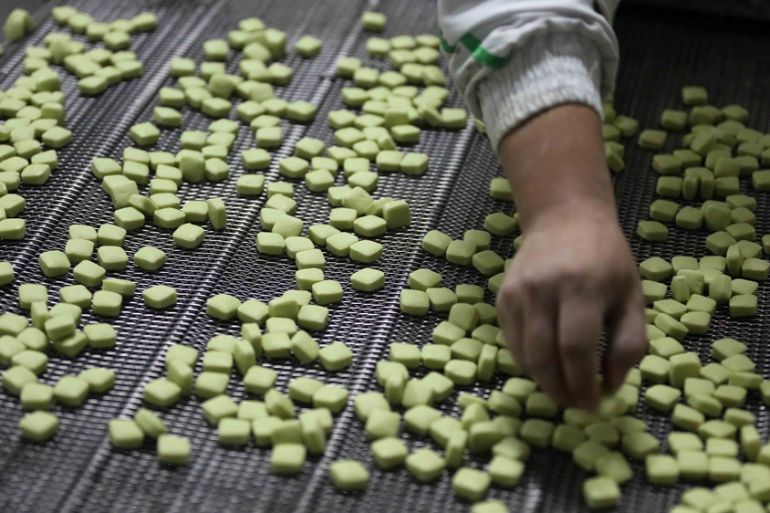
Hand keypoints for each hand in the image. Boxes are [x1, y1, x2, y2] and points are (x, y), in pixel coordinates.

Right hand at [497, 202, 645, 408]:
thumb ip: (629, 344)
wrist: (564, 219)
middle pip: (544, 357)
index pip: (576, 348)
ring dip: (544, 382)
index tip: (594, 405)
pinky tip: (549, 365)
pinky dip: (529, 363)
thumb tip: (609, 386)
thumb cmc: (606, 260)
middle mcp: (544, 289)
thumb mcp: (632, 297)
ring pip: (524, 355)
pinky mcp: (502, 298)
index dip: (583, 384)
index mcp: (582, 287)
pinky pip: (513, 342)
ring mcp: (518, 293)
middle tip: (577, 405)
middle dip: (560, 391)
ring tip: (564, 391)